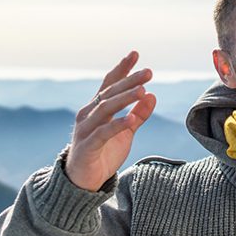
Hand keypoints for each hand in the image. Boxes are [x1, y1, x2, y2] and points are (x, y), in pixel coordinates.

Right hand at [66, 51, 156, 190]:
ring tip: (142, 90)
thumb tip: (152, 95)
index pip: (109, 83)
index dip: (122, 68)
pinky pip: (103, 133)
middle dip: (129, 81)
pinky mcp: (87, 146)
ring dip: (124, 99)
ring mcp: (85, 129)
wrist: (82, 181)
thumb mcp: (125, 133)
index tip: (135, 53)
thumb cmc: (103, 154)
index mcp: (96, 109)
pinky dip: (117, 125)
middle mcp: (88, 114)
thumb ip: (138, 115)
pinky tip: (131, 120)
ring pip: (105, 109)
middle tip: (149, 72)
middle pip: (110, 93)